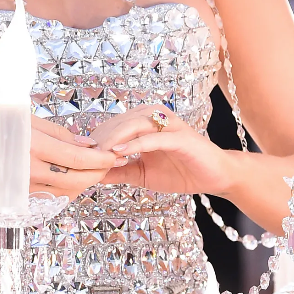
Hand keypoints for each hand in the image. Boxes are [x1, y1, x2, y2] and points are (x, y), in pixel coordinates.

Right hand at [0, 111, 119, 202]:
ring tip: (91, 167)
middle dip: (97, 173)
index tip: (112, 153)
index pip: (76, 157)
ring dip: (83, 181)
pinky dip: (66, 186)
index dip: (99, 158)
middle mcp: (29, 170)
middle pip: (76, 180)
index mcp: (31, 146)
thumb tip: (84, 142)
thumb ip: (53, 132)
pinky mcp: (17, 195)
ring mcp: (23, 187)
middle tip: (107, 162)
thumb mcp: (18, 119)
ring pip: (65, 191)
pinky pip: (50, 194)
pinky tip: (69, 175)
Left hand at [92, 105, 238, 196]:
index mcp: (145, 122)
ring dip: (113, 139)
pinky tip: (119, 151)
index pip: (113, 126)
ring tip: (98, 154)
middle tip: (84, 157)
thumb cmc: (180, 171)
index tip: (79, 156)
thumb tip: (92, 174)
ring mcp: (169, 125)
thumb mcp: (142, 174)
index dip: (96, 140)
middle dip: (100, 140)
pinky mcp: (181, 136)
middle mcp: (155, 117)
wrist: (214, 177)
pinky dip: (135, 143)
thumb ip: (119, 171)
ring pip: (133, 125)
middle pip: (119, 122)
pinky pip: (153, 137)